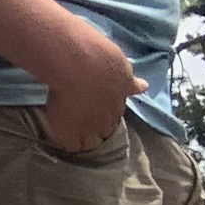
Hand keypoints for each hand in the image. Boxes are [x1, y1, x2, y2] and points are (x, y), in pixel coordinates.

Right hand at [38, 21, 144, 151]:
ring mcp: (88, 129)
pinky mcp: (67, 134)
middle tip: (86, 121)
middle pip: (105, 132)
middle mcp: (107, 119)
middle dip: (98, 129)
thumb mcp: (122, 68)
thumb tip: (144, 87)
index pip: (116, 116)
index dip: (108, 115)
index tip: (100, 111)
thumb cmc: (100, 58)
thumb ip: (130, 82)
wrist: (77, 65)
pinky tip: (61, 135)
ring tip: (72, 133)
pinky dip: (66, 142)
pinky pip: (69, 146)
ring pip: (88, 143)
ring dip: (83, 139)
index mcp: (120, 102)